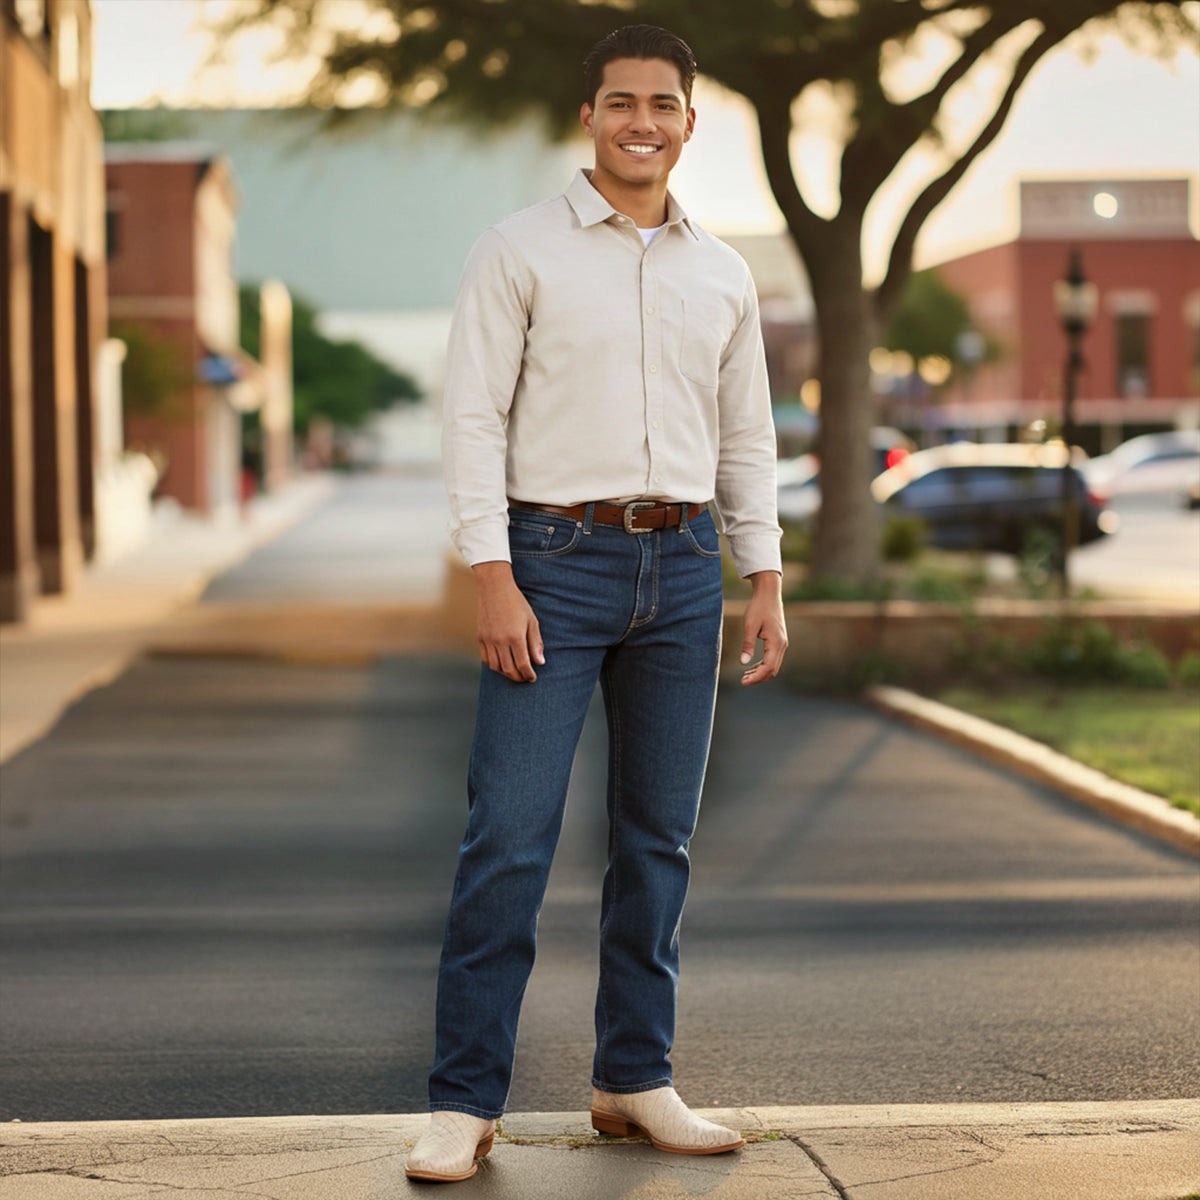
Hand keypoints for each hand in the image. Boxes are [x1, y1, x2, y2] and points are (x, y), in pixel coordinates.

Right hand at [473, 561, 544, 681]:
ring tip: (514, 673)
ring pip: (496, 667)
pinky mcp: (480, 638)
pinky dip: (494, 666)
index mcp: (515, 636)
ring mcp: (488, 640)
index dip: (529, 674)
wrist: (494, 588)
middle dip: (518, 677)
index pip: (523, 664)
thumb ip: (535, 643)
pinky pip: (486, 659)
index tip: (533, 678)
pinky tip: (502, 664)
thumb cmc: (517, 603)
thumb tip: (540, 662)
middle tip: (525, 678)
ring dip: (506, 673)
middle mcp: (500, 641)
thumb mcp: (531, 621)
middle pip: (509, 669)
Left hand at [739, 571, 786, 685]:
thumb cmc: (758, 608)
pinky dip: (763, 666)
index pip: (768, 667)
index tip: (743, 682)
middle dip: (758, 678)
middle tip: (742, 681)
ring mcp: (781, 644)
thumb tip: (743, 663)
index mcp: (776, 643)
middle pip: (772, 670)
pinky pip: (772, 659)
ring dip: (760, 673)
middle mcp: (782, 645)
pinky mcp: (778, 641)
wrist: (768, 595)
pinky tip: (751, 667)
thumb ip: (747, 644)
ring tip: (745, 676)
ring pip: (773, 666)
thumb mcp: (750, 626)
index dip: (756, 677)